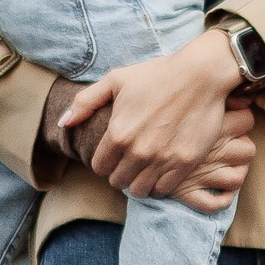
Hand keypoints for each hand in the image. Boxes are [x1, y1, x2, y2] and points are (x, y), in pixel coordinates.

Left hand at [56, 31, 245, 200]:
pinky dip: (160, 184)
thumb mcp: (116, 80)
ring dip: (139, 181)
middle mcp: (138, 151)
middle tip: (129, 161)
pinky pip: (164, 189)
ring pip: (140, 190)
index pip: (99, 167)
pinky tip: (161, 170)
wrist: (201, 75)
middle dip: (120, 173)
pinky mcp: (185, 162)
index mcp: (117, 133)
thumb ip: (85, 102)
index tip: (113, 154)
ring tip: (144, 169)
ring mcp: (162, 159)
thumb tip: (63, 123)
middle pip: (118, 181)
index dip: (104, 161)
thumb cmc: (157, 74)